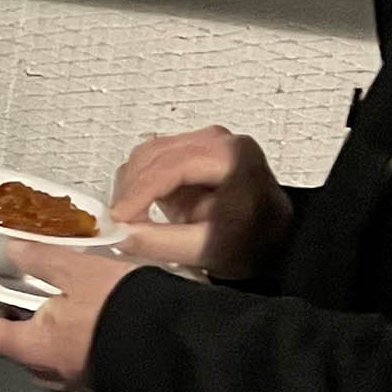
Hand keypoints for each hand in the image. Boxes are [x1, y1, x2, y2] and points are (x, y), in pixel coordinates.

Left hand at [0, 242, 147, 391]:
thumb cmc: (128, 316)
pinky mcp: (102, 379)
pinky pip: (75, 358)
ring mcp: (75, 379)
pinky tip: (96, 316)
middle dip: (14, 314)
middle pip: (10, 344)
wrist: (178, 349)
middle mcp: (48, 370)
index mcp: (31, 345)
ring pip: (43, 353)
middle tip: (26, 289)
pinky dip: (74, 338)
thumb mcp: (78, 270)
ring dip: (47, 327)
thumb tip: (18, 251)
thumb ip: (40, 259)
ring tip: (66, 299)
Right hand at [109, 126, 292, 278]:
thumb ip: (162, 243)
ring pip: (146, 155)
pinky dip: (138, 183)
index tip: (119, 218)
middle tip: (122, 224)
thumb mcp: (207, 249)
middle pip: (153, 155)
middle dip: (131, 191)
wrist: (272, 238)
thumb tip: (121, 234)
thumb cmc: (253, 242)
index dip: (139, 192)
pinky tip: (142, 208)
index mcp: (232, 158)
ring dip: (131, 186)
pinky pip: (150, 160)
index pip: (172, 166)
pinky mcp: (189, 152)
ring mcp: (203, 143)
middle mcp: (218, 142)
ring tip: (133, 218)